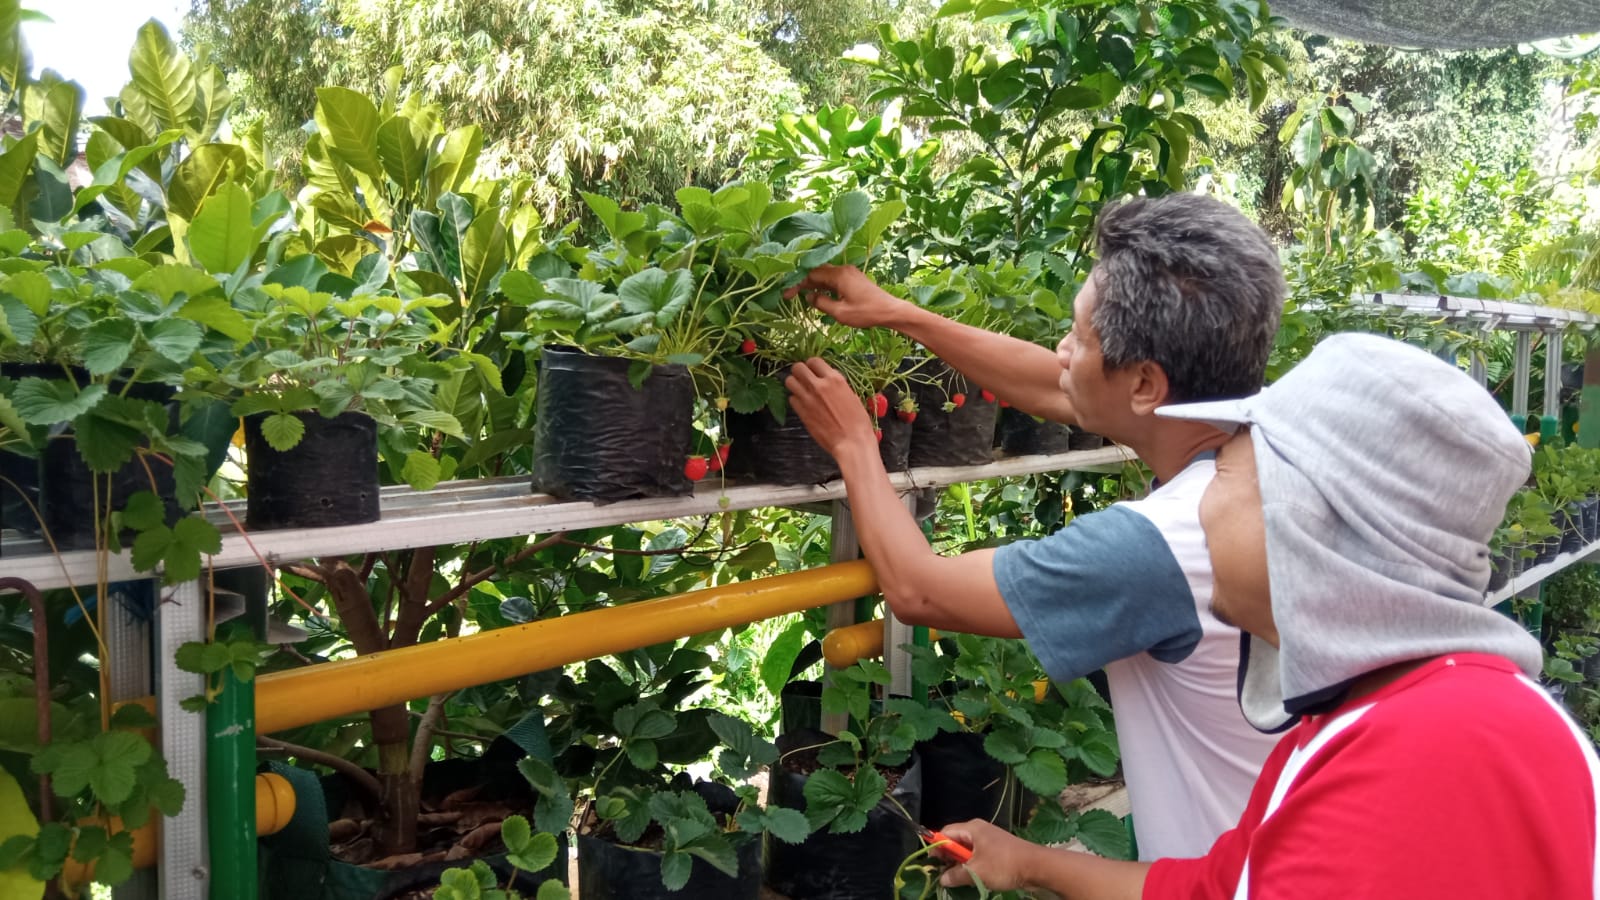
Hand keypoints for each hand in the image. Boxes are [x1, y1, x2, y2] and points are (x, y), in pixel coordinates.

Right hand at [784, 264, 905, 328]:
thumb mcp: (840, 313)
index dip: (797, 284)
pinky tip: (820, 295)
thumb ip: (821, 303)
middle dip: (803, 282)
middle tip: (791, 294)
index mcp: (839, 275)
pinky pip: (834, 278)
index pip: (811, 275)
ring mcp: (850, 272)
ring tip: (802, 296)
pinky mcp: (854, 278)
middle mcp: (843, 269)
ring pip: (826, 274)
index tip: (786, 295)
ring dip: (814, 284)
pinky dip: (824, 285)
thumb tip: (808, 297)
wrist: (890, 311)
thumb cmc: (866, 313)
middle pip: (817, 272)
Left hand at [785, 358, 876, 459]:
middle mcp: (819, 385)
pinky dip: (795, 400)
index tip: (814, 371)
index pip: (814, 360)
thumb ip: (836, 385)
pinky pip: (791, 399)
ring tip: (801, 390)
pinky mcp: (802, 412)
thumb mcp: (852, 395)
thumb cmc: (858, 422)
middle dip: (799, 372)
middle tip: (804, 378)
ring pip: (789, 381)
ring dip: (794, 384)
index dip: (812, 366)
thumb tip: (827, 380)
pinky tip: (803, 405)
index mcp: (835, 379)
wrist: (852, 442)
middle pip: (797, 367)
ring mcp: (808, 399)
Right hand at [936, 820, 1038, 891]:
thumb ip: (956, 875)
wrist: (1036, 866)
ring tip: (959, 878)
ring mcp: (989, 839)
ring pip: (968, 850)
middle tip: (946, 873)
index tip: (934, 863)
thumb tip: (942, 879)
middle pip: (956, 841)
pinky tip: (974, 877)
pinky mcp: (997, 849)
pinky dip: (973, 865)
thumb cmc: (1003, 865)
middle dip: (949, 857)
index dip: (938, 847)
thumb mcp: (976, 872)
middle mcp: (979, 830)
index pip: (946, 833)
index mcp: (972, 829)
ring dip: (962, 864)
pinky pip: (978, 855)